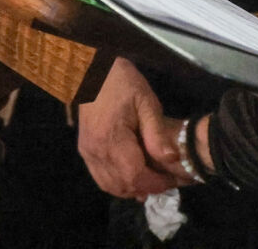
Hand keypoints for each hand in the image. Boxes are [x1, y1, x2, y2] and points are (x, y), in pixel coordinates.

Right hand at [77, 58, 195, 197]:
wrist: (89, 69)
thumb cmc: (120, 81)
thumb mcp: (145, 100)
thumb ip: (157, 132)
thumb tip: (171, 158)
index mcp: (112, 139)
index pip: (136, 176)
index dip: (156, 184)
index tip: (172, 180)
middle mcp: (96, 150)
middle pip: (123, 185)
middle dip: (146, 188)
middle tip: (164, 180)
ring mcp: (87, 151)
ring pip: (109, 185)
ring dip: (130, 188)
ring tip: (150, 180)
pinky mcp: (84, 149)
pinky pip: (100, 177)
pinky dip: (117, 182)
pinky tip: (131, 175)